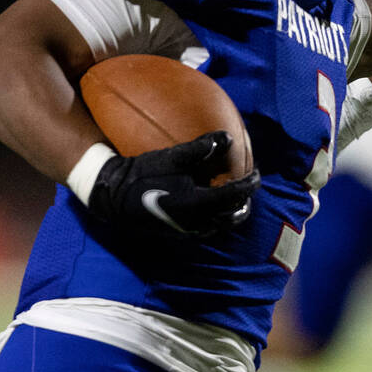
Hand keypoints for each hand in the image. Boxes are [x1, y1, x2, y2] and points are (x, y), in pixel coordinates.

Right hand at [88, 131, 259, 236]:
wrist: (114, 196)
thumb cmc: (144, 173)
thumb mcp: (173, 156)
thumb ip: (202, 146)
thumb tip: (229, 138)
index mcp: (197, 203)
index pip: (235, 195)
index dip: (250, 183)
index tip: (257, 172)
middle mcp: (196, 222)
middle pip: (233, 217)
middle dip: (245, 202)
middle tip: (248, 186)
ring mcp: (187, 231)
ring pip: (221, 226)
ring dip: (232, 212)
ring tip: (234, 195)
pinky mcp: (179, 234)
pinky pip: (207, 229)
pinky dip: (217, 218)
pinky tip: (213, 204)